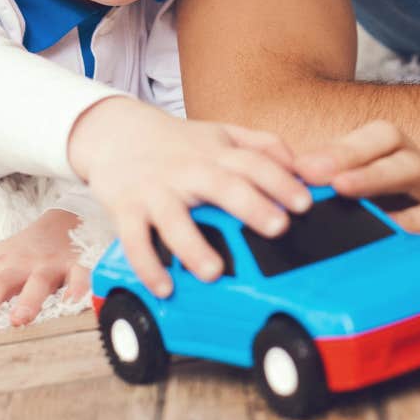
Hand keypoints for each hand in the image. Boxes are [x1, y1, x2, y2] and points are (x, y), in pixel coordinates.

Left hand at [0, 209, 88, 332]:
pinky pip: (78, 275)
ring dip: (28, 300)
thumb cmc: (23, 249)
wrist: (63, 221)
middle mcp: (18, 266)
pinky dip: (78, 287)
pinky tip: (72, 302)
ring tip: (18, 319)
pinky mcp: (74, 264)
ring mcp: (46, 265)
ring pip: (37, 283)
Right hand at [68, 97, 313, 297]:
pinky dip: (147, 266)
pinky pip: (135, 240)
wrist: (114, 132)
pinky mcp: (126, 209)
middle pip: (222, 185)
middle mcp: (188, 170)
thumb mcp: (220, 133)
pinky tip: (165, 287)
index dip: (281, 180)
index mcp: (215, 152)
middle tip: (277, 227)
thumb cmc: (177, 142)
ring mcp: (156, 190)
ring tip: (212, 272)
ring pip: (174, 219)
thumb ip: (262, 145)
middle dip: (250, 205)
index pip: (254, 162)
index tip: (304, 203)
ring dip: (193, 246)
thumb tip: (304, 163)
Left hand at [298, 122, 419, 256]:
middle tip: (302, 168)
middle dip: (340, 151)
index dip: (328, 147)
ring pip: (412, 167)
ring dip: (374, 174)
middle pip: (384, 141)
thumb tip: (326, 210)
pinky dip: (419, 223)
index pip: (367, 140)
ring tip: (341, 187)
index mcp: (413, 161)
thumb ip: (385, 197)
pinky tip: (396, 233)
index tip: (285, 161)